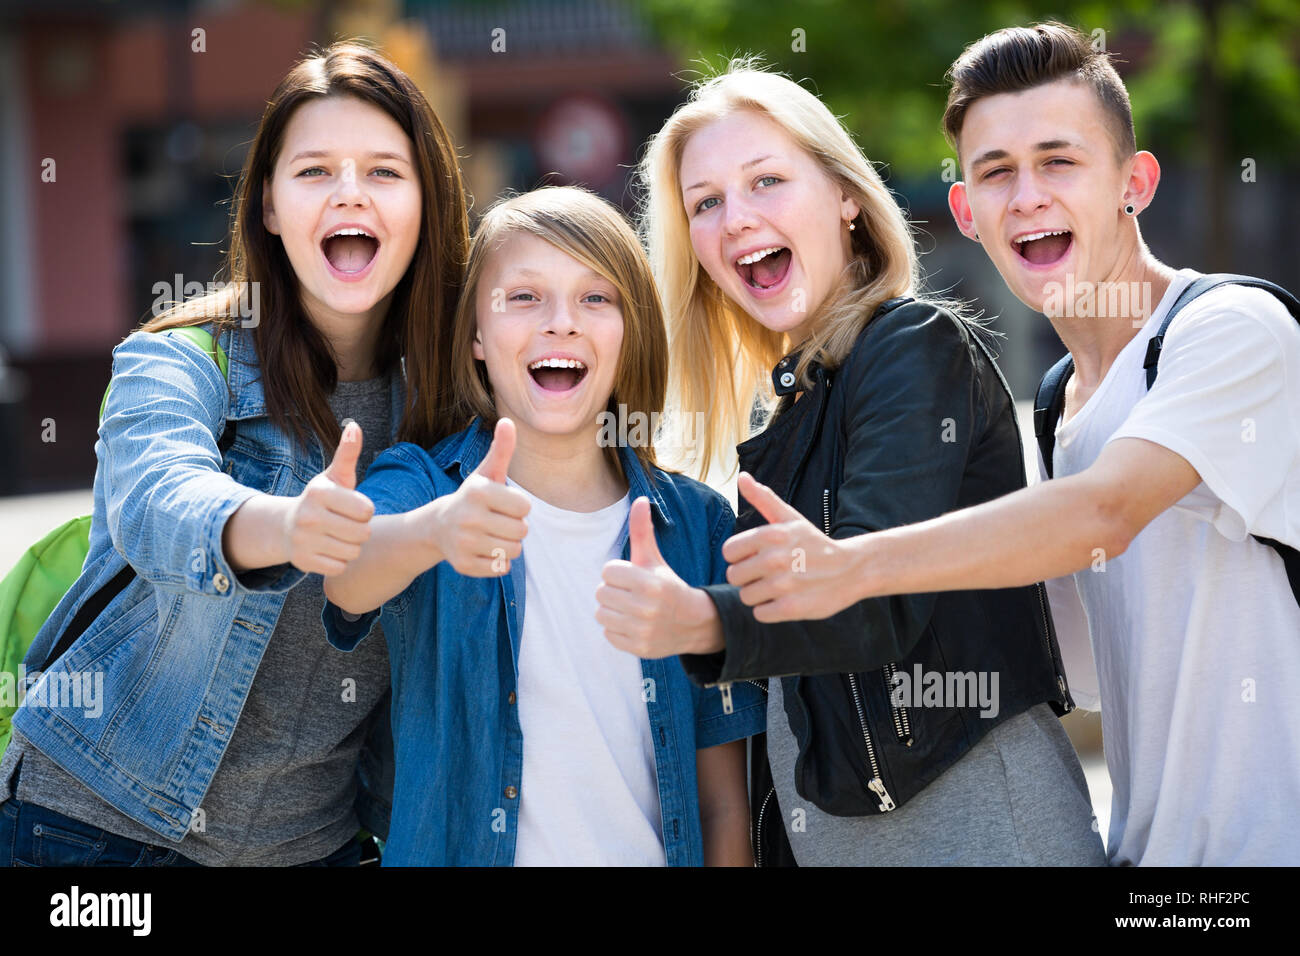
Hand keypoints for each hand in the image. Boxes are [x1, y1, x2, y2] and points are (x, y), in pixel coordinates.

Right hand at [283, 421, 374, 576]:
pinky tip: (330, 550)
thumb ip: (347, 453)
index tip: (354, 508)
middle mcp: (308, 516)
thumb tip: (355, 426)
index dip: (365, 511)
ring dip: (352, 547)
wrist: (287, 527)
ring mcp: (303, 540)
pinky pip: (340, 567)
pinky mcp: (302, 562)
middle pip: (362, 533)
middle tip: (347, 524)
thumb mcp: (335, 476)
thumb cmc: (323, 499)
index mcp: (319, 493)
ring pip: (353, 552)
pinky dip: (340, 561)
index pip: (366, 510)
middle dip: (361, 530)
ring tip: (339, 536)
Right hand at [424, 417, 529, 575]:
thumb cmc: (473, 497)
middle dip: (515, 527)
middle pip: (522, 531)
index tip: (502, 504)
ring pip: (514, 551)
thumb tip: (507, 421)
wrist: (438, 526)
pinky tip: (483, 550)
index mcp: (478, 491)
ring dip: (509, 545)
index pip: (525, 507)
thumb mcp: (486, 472)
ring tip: (491, 535)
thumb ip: (501, 448)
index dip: (518, 507)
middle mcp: (467, 517)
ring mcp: (463, 542)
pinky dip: (498, 562)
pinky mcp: (463, 565)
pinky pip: (500, 569)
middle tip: (497, 521)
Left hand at [596, 496, 722, 657]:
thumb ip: (642, 530)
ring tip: (629, 608)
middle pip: (601, 593)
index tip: (632, 577)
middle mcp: (646, 609)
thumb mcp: (654, 558)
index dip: (618, 572)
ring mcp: (642, 631)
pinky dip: (616, 629)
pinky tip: (632, 624)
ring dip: (611, 610)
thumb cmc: (667, 585)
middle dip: (612, 590)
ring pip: (601, 614)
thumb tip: (640, 499)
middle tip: (630, 593)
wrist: (692, 623)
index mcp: (650, 584)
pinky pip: (608, 634)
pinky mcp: (638, 648)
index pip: (608, 571)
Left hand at [723, 471, 855, 621]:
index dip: (740, 557)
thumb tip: (742, 477)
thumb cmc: (814, 543)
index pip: (728, 552)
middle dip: (748, 578)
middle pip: (733, 577)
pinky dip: (770, 610)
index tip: (757, 557)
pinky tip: (785, 600)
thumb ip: (763, 498)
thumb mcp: (790, 517)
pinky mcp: (791, 607)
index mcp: (770, 535)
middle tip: (769, 574)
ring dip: (759, 595)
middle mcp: (774, 558)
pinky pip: (760, 613)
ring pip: (745, 597)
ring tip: (779, 587)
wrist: (851, 569)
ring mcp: (783, 584)